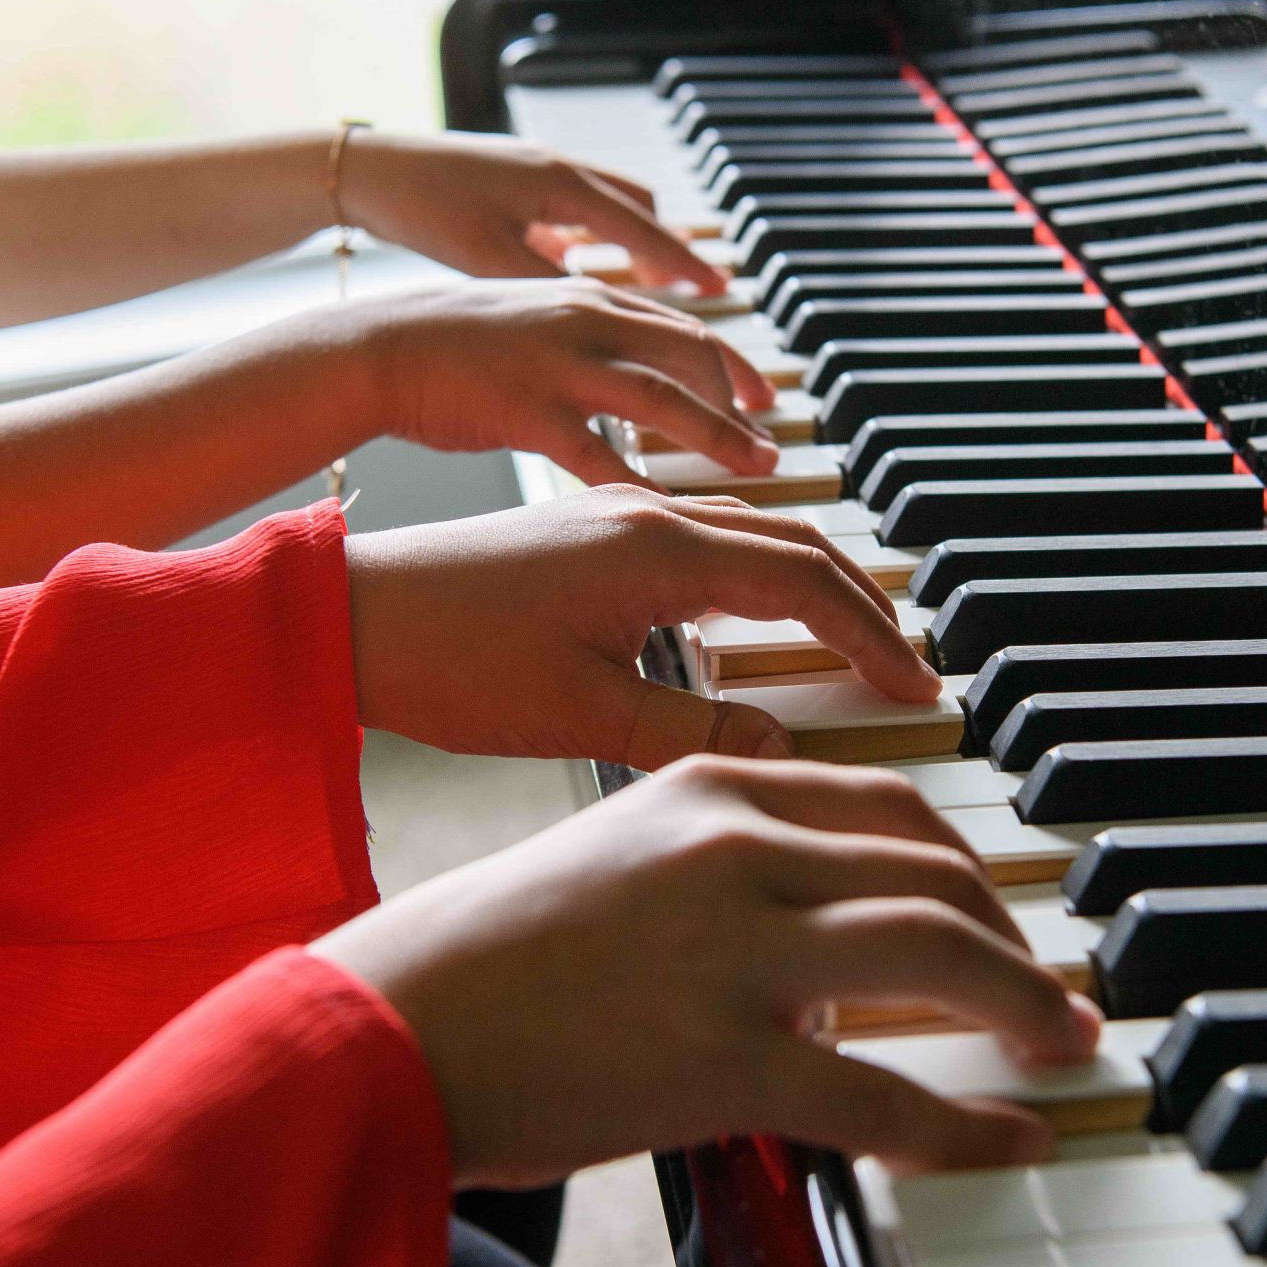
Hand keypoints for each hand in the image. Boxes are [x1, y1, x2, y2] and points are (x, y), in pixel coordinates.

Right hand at [316, 755, 1101, 1186]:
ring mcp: (739, 953)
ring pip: (941, 952)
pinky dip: (970, 1124)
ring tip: (1060, 1040)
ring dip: (1025, 1001)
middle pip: (935, 869)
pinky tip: (1011, 1137)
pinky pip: (889, 1093)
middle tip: (1047, 985)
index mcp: (709, 792)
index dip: (966, 861)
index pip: (887, 803)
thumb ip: (717, 870)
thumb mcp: (612, 862)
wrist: (381, 1032)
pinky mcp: (730, 1060)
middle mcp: (738, 850)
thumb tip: (810, 933)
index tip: (998, 904)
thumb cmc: (479, 960)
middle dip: (1014, 932)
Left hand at [338, 129, 728, 292]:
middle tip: (697, 288)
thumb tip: (604, 318)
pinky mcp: (509, 184)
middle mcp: (556, 170)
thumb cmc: (422, 207)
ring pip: (604, 206)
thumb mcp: (490, 256)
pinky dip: (587, 238)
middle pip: (637, 208)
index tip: (720, 289)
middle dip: (668, 248)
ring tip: (649, 282)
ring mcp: (533, 173)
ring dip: (630, 241)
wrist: (365, 170)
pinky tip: (574, 268)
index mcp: (560, 184)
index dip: (683, 264)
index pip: (642, 227)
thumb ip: (551, 287)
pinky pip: (568, 211)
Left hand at [343, 486, 941, 766]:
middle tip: (907, 666)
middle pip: (795, 549)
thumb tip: (781, 750)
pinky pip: (706, 544)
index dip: (870, 639)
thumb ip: (695, 732)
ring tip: (856, 641)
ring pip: (752, 541)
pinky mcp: (593, 534)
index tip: (914, 685)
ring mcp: (620, 518)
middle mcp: (650, 516)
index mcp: (660, 551)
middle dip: (862, 608)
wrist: (352, 619)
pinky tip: (757, 618)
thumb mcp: (585, 715)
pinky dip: (758, 578)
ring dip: (815, 587)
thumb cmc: (452, 660)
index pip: (805, 586)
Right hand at [357, 278, 775, 485]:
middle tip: (769, 445)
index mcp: (589, 299)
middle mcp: (586, 320)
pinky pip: (599, 451)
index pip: (684, 327)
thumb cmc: (447, 344)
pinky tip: (669, 512)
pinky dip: (641, 481)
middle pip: (693, 354)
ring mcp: (559, 362)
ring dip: (718, 435)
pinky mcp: (527, 406)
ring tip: (755, 469)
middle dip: (741, 401)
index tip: (761, 399)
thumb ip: (583, 334)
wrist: (374, 346)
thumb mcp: (529, 318)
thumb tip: (624, 361)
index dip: (731, 366)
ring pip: (665, 397)